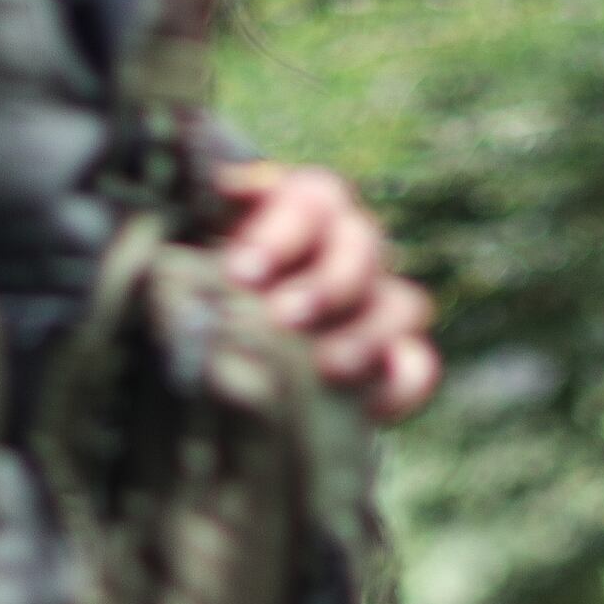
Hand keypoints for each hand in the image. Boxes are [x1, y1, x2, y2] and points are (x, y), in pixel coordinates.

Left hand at [212, 160, 443, 421]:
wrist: (215, 361)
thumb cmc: (197, 295)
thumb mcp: (188, 262)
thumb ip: (192, 243)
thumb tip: (189, 228)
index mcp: (300, 209)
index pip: (313, 199)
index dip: (282, 232)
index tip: (241, 272)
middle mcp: (347, 249)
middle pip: (364, 244)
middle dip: (325, 282)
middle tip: (283, 318)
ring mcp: (377, 304)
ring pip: (401, 303)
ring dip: (366, 333)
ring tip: (326, 367)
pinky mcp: (392, 362)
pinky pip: (416, 366)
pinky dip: (399, 382)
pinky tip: (370, 403)